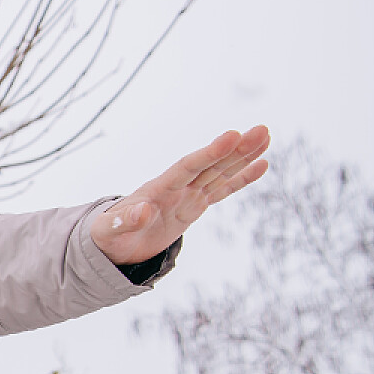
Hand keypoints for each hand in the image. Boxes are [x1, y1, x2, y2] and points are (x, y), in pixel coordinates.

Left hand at [91, 126, 270, 265]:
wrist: (111, 243)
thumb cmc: (108, 235)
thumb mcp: (111, 231)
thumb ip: (126, 220)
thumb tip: (144, 209)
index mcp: (157, 189)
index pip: (187, 167)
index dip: (209, 153)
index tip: (232, 136)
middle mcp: (176, 187)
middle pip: (210, 164)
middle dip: (236, 149)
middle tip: (262, 130)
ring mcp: (187, 195)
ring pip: (220, 172)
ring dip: (243, 156)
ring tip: (266, 136)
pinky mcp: (194, 206)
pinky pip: (222, 190)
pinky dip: (241, 179)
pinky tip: (261, 164)